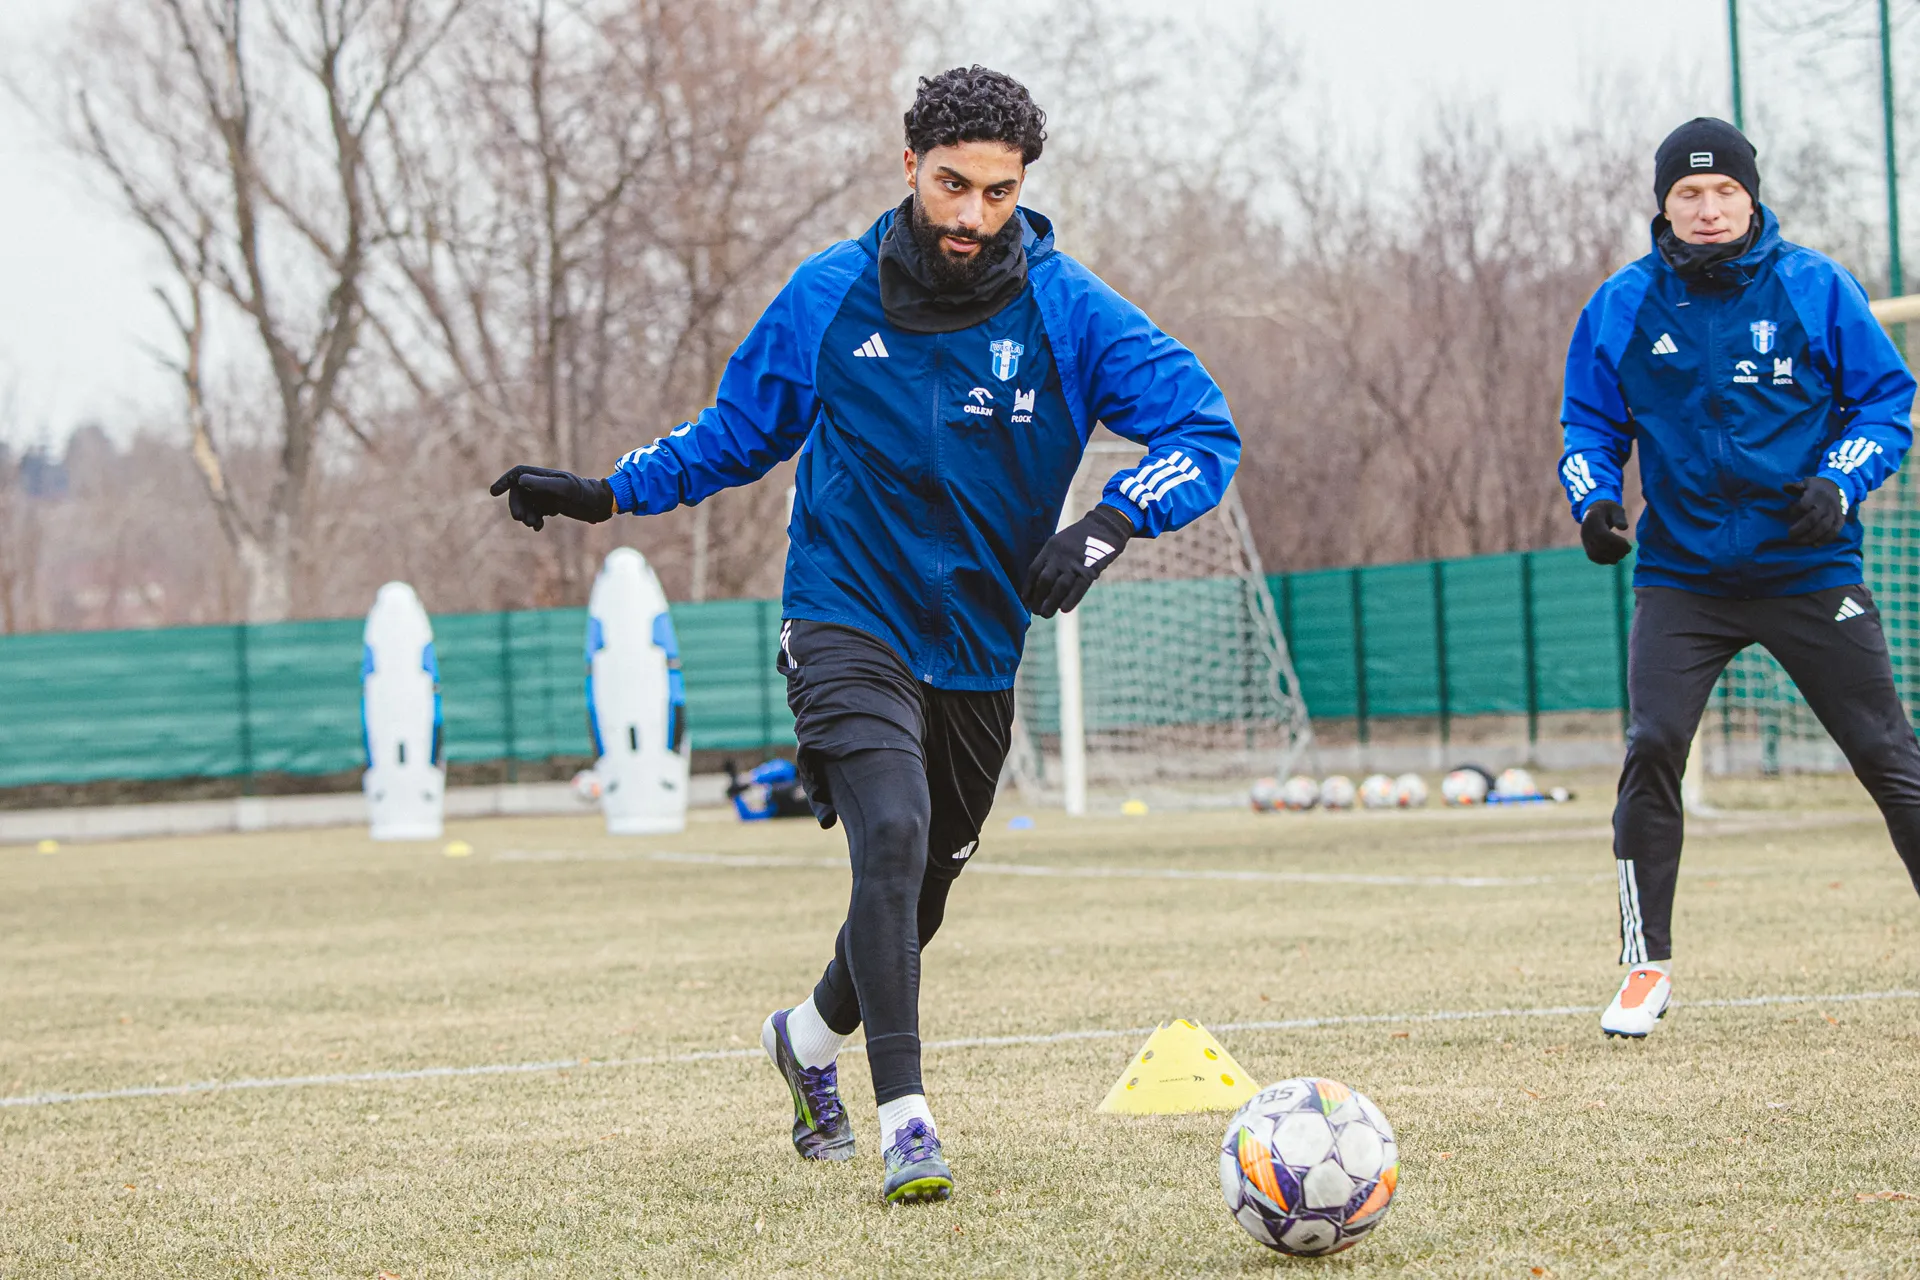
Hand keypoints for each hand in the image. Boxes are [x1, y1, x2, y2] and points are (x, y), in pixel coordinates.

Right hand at [489, 465, 614, 530]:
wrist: (600, 504)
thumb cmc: (584, 494)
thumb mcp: (564, 489)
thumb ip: (543, 484)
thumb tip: (521, 480)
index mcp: (544, 475)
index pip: (517, 474)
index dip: (504, 482)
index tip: (493, 493)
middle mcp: (543, 484)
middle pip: (519, 493)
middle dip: (517, 506)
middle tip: (523, 520)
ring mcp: (547, 495)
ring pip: (527, 505)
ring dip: (526, 515)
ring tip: (535, 525)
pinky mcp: (552, 506)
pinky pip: (536, 512)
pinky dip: (534, 520)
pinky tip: (539, 527)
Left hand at [1022, 504, 1134, 617]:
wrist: (1106, 525)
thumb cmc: (1082, 536)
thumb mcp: (1061, 541)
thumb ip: (1052, 558)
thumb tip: (1042, 582)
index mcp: (1050, 547)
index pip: (1034, 570)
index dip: (1028, 587)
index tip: (1026, 600)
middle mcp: (1060, 556)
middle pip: (1044, 581)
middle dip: (1038, 598)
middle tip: (1037, 611)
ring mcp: (1075, 563)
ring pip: (1059, 587)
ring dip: (1051, 603)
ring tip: (1046, 614)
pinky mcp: (1090, 569)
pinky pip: (1078, 588)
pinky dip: (1071, 600)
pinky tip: (1064, 610)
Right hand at [1579, 499, 1631, 564]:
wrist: (1594, 512)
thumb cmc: (1608, 510)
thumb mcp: (1615, 509)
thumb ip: (1619, 517)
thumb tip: (1624, 528)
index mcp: (1592, 519)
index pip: (1601, 535)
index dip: (1615, 542)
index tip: (1627, 544)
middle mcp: (1586, 531)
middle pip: (1598, 546)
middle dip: (1615, 551)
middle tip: (1628, 550)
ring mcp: (1584, 540)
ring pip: (1595, 554)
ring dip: (1610, 557)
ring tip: (1622, 554)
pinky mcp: (1586, 546)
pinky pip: (1593, 557)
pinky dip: (1605, 560)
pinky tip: (1615, 558)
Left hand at [1784, 476, 1846, 544]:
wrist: (1839, 485)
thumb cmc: (1818, 486)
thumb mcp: (1806, 482)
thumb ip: (1795, 486)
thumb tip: (1784, 487)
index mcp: (1815, 495)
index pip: (1804, 505)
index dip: (1795, 511)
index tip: (1789, 514)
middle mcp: (1825, 505)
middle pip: (1813, 520)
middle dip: (1800, 529)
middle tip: (1790, 536)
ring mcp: (1834, 513)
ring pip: (1824, 528)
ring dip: (1811, 537)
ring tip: (1799, 542)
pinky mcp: (1840, 519)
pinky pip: (1834, 531)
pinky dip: (1826, 540)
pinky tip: (1815, 545)